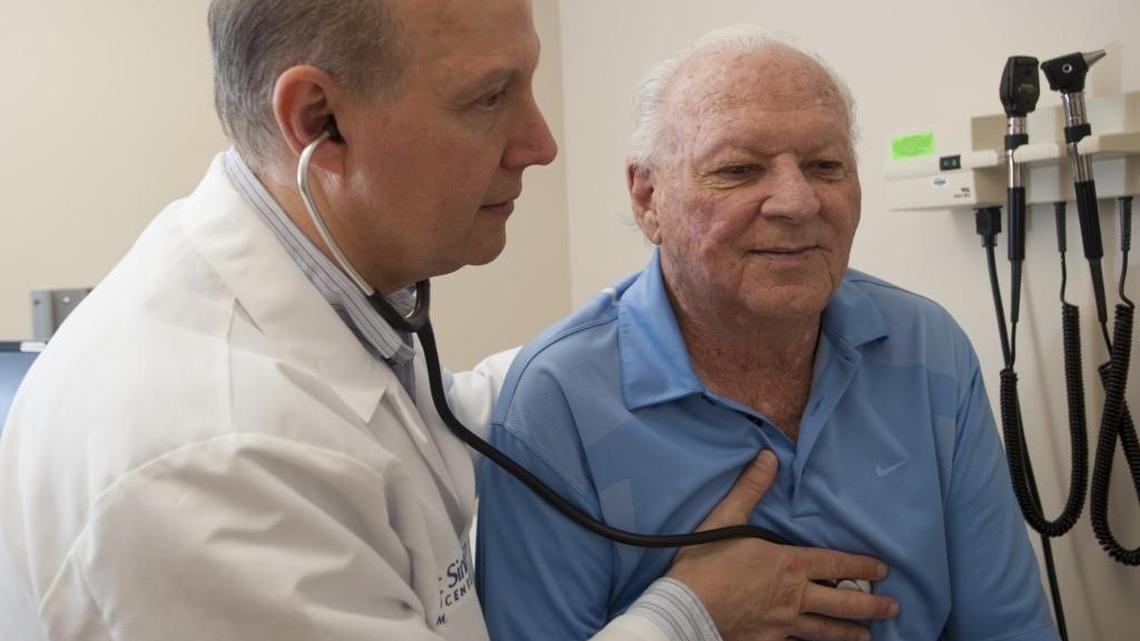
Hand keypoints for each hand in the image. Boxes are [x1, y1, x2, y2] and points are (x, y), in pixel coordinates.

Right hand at [666, 451, 898, 640]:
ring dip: (850, 632)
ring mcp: (783, 625)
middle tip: (893, 607)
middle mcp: (794, 597)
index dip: (863, 566)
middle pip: (843, 603)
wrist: (685, 608)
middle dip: (871, 605)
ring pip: (826, 631)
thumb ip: (751, 488)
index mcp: (789, 564)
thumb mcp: (726, 518)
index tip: (883, 570)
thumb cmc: (705, 563)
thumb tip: (768, 457)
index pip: (837, 565)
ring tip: (868, 636)